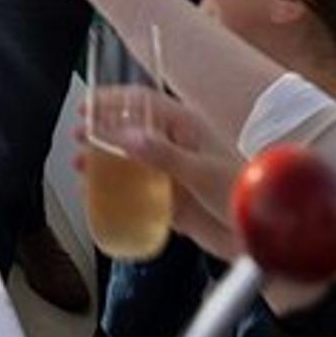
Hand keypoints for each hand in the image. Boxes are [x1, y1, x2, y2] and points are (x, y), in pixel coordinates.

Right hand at [74, 91, 245, 258]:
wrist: (257, 236)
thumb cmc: (242, 192)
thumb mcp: (200, 170)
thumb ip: (163, 155)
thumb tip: (127, 137)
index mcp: (187, 126)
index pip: (142, 102)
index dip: (113, 100)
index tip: (88, 106)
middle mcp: (177, 146)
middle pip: (131, 130)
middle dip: (102, 131)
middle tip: (79, 135)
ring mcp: (172, 174)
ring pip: (130, 162)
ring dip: (104, 163)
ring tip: (81, 167)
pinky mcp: (170, 201)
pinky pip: (136, 194)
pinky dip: (116, 195)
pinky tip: (99, 197)